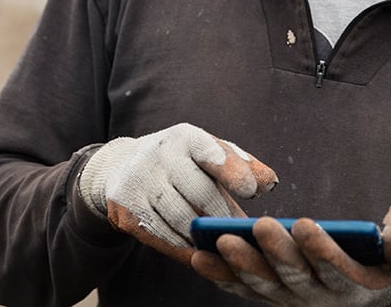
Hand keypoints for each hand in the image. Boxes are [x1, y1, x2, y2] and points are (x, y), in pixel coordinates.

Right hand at [77, 122, 277, 264]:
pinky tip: (197, 253)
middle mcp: (159, 154)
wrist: (121, 170)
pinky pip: (161, 236)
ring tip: (222, 245)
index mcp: (185, 137)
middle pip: (199, 192)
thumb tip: (269, 183)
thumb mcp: (209, 155)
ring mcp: (138, 182)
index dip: (232, 171)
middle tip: (240, 234)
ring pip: (181, 219)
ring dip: (204, 236)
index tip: (251, 192)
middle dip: (222, 215)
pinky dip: (182, 248)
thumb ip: (243, 166)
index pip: (210, 151)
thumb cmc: (181, 165)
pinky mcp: (125, 209)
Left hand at [190, 206, 390, 305]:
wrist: (366, 295)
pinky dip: (221, 277)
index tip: (307, 224)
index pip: (335, 268)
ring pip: (262, 285)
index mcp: (351, 285)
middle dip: (275, 251)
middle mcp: (317, 298)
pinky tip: (199, 258)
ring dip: (239, 265)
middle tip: (260, 224)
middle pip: (293, 276)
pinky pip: (242, 289)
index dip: (321, 249)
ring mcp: (290, 299)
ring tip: (218, 242)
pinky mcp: (270, 296)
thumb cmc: (381, 266)